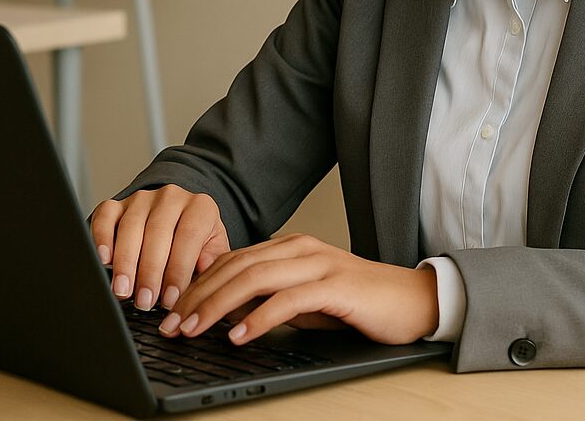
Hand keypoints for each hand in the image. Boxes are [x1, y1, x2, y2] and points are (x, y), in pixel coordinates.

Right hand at [90, 185, 229, 312]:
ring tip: (123, 291)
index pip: (188, 237)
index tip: (169, 299)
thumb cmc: (197, 246)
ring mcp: (142, 199)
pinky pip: (105, 216)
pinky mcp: (117, 204)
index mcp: (200, 207)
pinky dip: (102, 237)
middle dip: (149, 272)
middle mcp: (171, 197)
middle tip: (144, 301)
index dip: (177, 271)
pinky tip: (104, 260)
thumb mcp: (212, 254)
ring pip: (131, 226)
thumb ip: (211, 267)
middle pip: (157, 233)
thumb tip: (203, 283)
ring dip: (125, 262)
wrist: (178, 223)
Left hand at [158, 233, 439, 345]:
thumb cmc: (358, 304)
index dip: (197, 285)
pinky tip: (238, 335)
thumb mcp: (304, 302)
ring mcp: (317, 264)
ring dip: (217, 306)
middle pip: (234, 267)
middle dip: (197, 296)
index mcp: (289, 248)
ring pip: (253, 279)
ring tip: (194, 329)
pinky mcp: (335, 286)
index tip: (172, 312)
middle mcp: (299, 249)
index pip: (231, 261)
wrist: (412, 301)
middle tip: (172, 324)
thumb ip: (268, 300)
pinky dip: (258, 318)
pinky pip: (287, 300)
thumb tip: (226, 313)